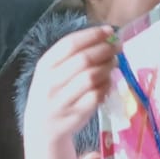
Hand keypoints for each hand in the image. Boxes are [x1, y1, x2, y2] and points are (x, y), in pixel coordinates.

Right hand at [23, 25, 116, 146]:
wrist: (42, 128)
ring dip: (107, 67)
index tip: (109, 30)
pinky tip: (108, 81)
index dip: (92, 35)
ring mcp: (62, 100)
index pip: (70, 44)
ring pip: (91, 77)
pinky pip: (96, 95)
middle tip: (117, 46)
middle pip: (83, 59)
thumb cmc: (52, 92)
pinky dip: (106, 86)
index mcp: (45, 66)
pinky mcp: (75, 114)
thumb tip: (106, 37)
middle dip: (104, 50)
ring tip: (114, 62)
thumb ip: (73, 55)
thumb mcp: (52, 71)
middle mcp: (50, 82)